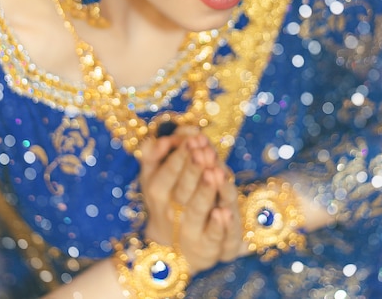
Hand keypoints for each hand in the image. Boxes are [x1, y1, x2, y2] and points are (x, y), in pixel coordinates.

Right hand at [139, 127, 241, 273]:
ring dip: (206, 191)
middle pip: (181, 191)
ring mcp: (190, 230)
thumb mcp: (157, 175)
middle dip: (192, 170)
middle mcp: (172, 212)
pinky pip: (214, 236)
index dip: (177, 158)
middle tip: (201, 150)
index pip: (165, 175)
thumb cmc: (171, 197)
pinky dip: (219, 226)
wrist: (181, 244)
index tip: (190, 140)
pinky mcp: (209, 244)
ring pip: (198, 210)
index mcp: (158, 193)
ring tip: (214, 171)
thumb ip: (159, 152)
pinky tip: (224, 211)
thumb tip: (169, 136)